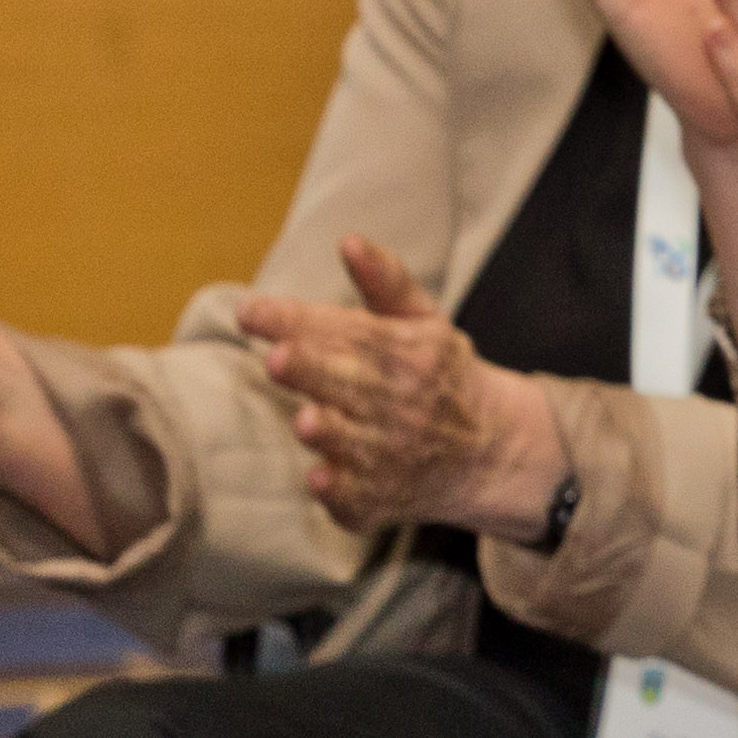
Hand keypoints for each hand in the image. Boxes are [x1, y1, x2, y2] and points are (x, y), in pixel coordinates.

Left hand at [237, 236, 562, 537]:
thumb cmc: (439, 376)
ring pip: (355, 443)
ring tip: (307, 420)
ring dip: (331, 431)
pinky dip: (341, 492)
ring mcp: (394, 455)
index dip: (297, 320)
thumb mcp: (424, 322)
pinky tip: (322, 480)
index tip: (249, 311)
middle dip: (314, 371)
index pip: (349, 330)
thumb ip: (384, 281)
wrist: (489, 452)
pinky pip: (358, 497)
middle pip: (350, 383)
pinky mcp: (382, 498)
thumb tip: (348, 239)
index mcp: (410, 353)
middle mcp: (404, 404)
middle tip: (277, 358)